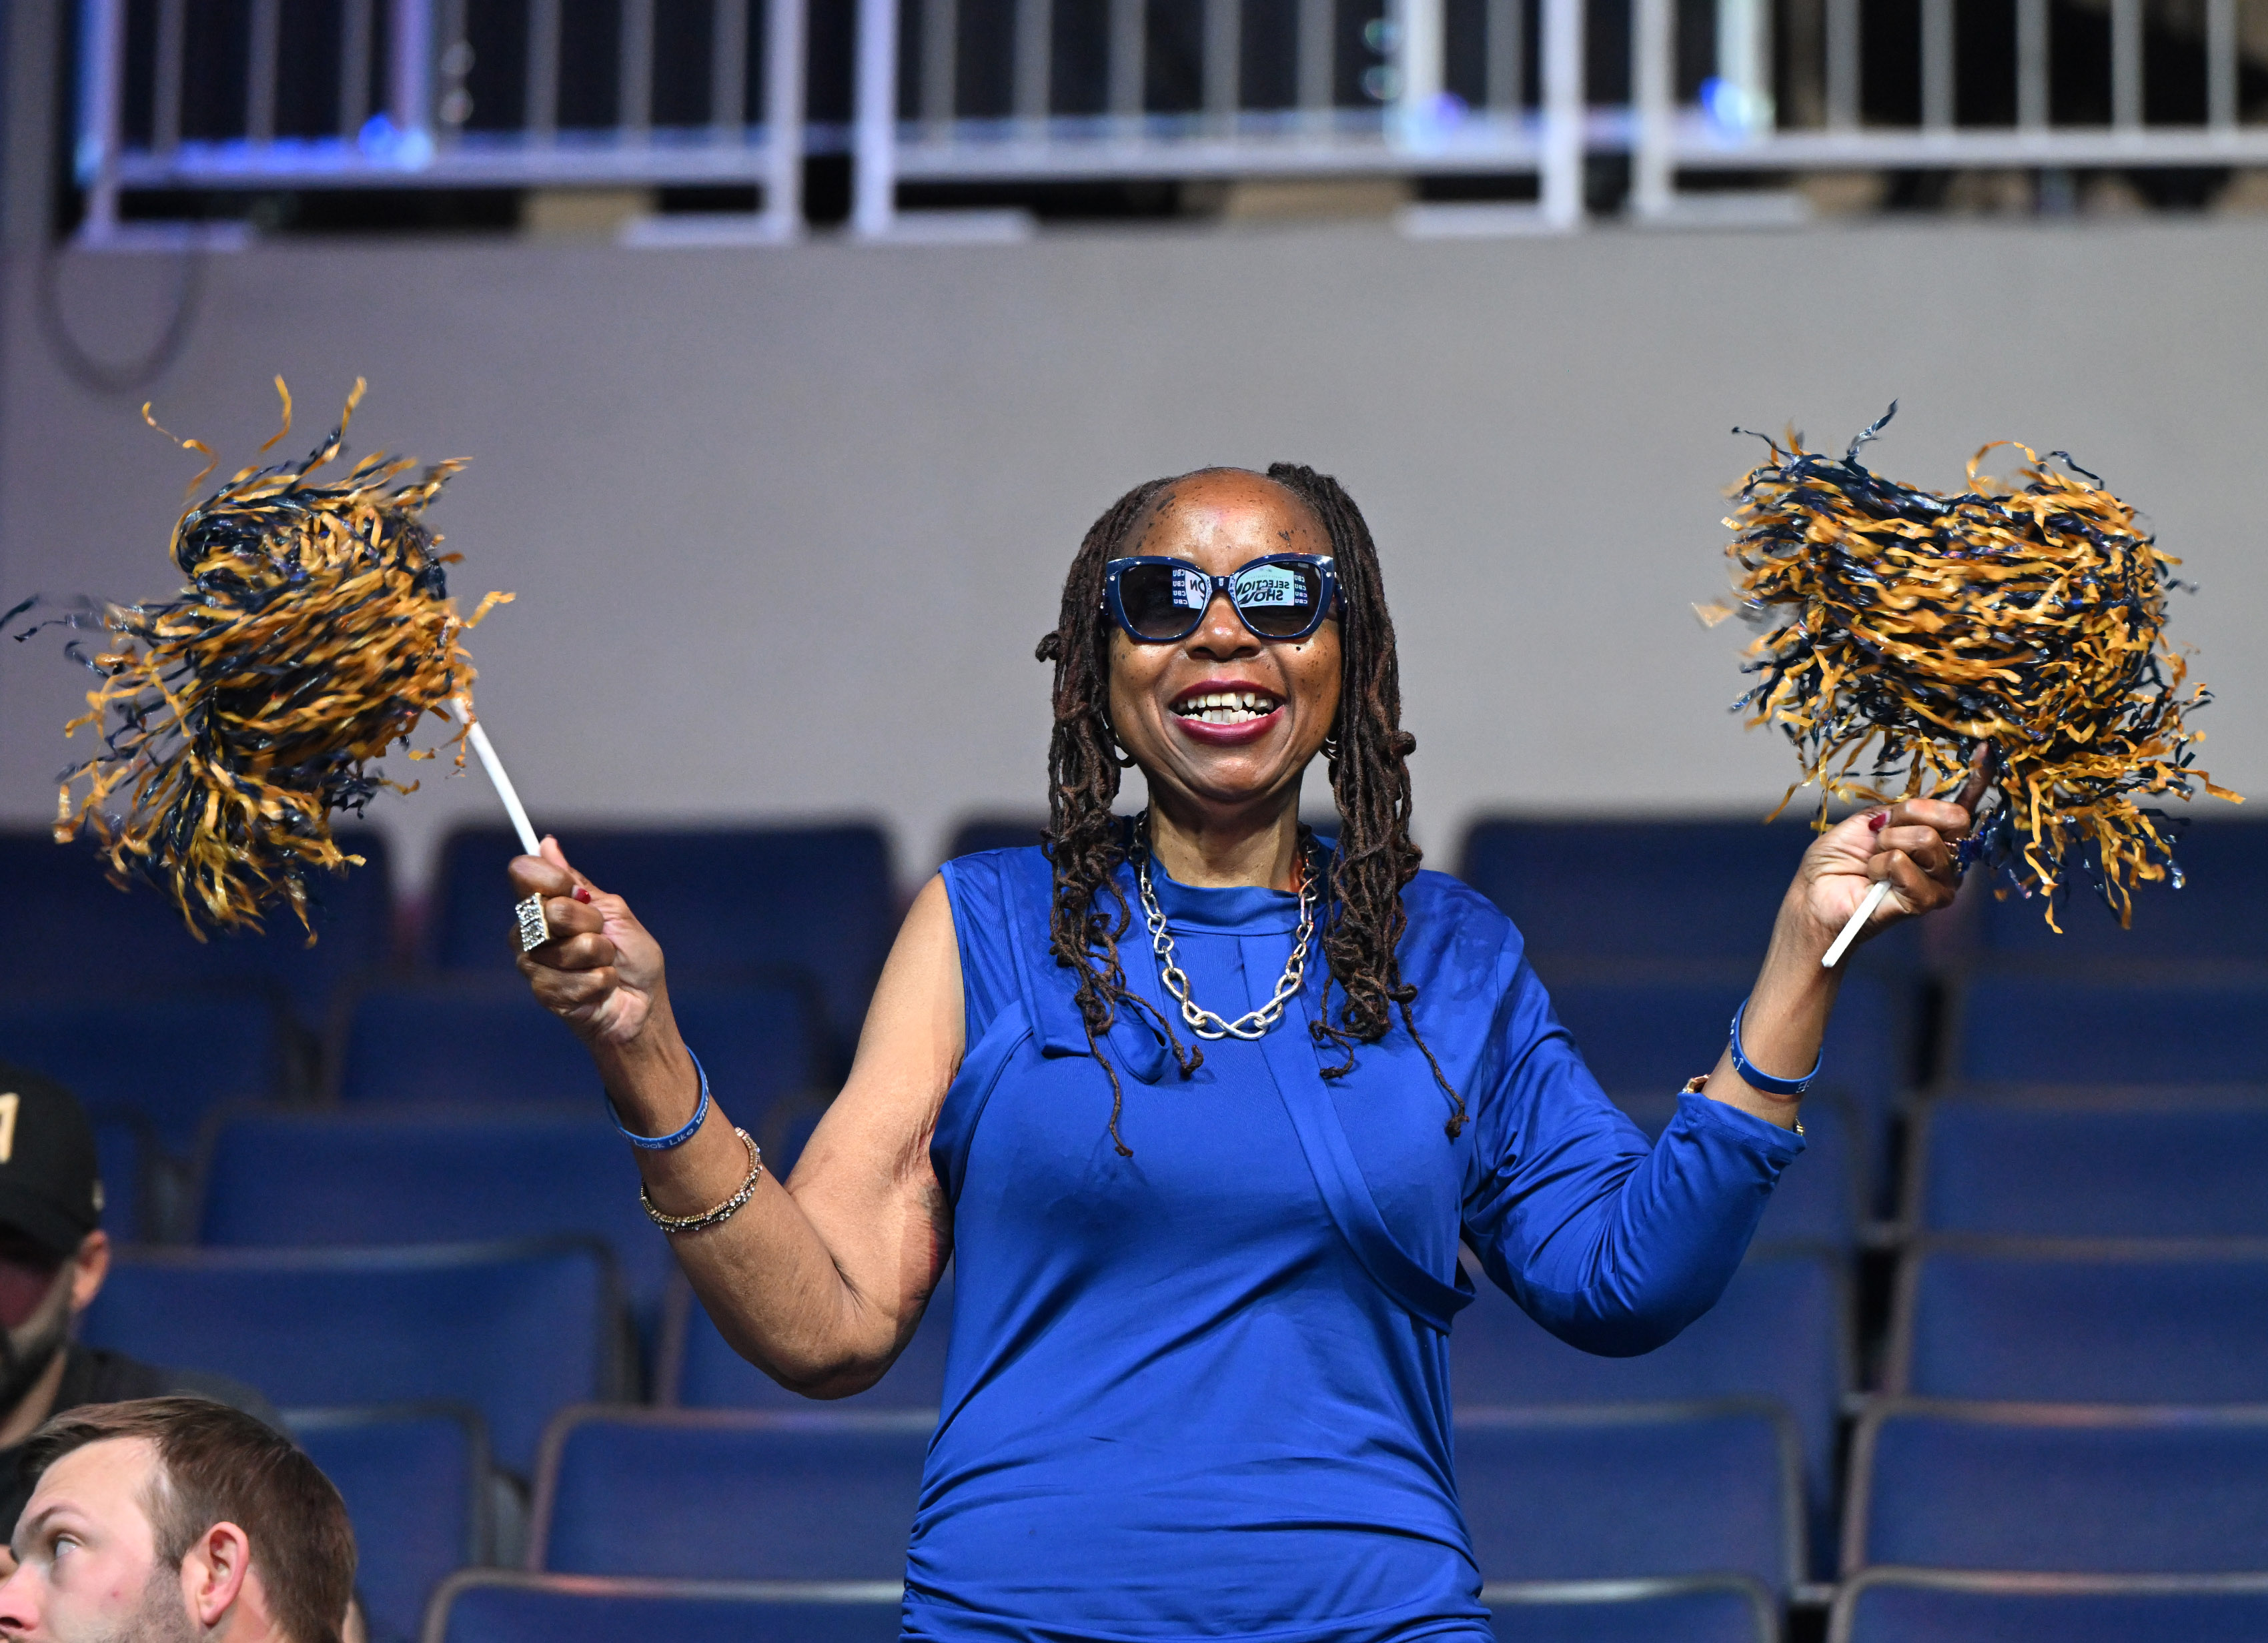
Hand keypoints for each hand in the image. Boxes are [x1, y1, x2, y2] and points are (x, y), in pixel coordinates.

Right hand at [509, 837, 666, 1046]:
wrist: (644, 1005)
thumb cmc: (634, 959)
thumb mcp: (616, 913)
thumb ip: (579, 884)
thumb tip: (547, 843)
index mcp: (550, 904)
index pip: (524, 873)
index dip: (548, 877)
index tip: (575, 891)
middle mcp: (533, 930)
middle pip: (548, 910)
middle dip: (590, 924)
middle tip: (604, 938)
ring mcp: (534, 961)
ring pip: (564, 948)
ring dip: (598, 957)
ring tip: (605, 967)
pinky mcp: (542, 992)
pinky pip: (569, 980)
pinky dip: (598, 983)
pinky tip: (600, 988)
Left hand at [1790, 749, 1991, 951]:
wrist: (1815, 895)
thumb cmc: (1837, 861)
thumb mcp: (1866, 822)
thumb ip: (1900, 811)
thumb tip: (1927, 803)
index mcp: (1931, 835)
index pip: (1962, 807)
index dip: (1976, 779)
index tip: (1984, 749)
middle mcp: (1944, 858)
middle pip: (1954, 818)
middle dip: (1908, 816)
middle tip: (1880, 834)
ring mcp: (1940, 882)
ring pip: (1927, 840)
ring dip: (1888, 843)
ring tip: (1872, 860)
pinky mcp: (1926, 902)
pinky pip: (1906, 864)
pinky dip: (1881, 865)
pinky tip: (1873, 878)